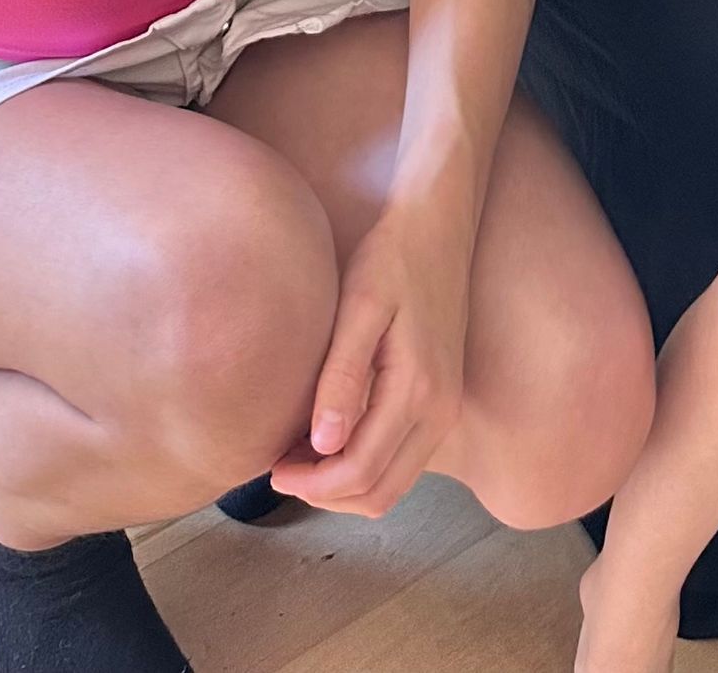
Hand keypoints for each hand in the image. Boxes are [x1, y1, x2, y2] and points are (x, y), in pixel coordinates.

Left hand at [271, 199, 471, 518]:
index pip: (361, 472)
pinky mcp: (442, 400)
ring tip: (300, 453)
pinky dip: (365, 464)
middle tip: (281, 466)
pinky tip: (330, 434)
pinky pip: (402, 460)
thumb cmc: (394, 255)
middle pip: (379, 494)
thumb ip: (343, 375)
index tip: (271, 465)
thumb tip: (321, 445)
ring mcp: (446, 409)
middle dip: (326, 493)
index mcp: (419, 390)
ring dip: (345, 483)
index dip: (311, 484)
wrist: (439, 222)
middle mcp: (440, 411)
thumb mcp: (361, 305)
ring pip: (392, 484)